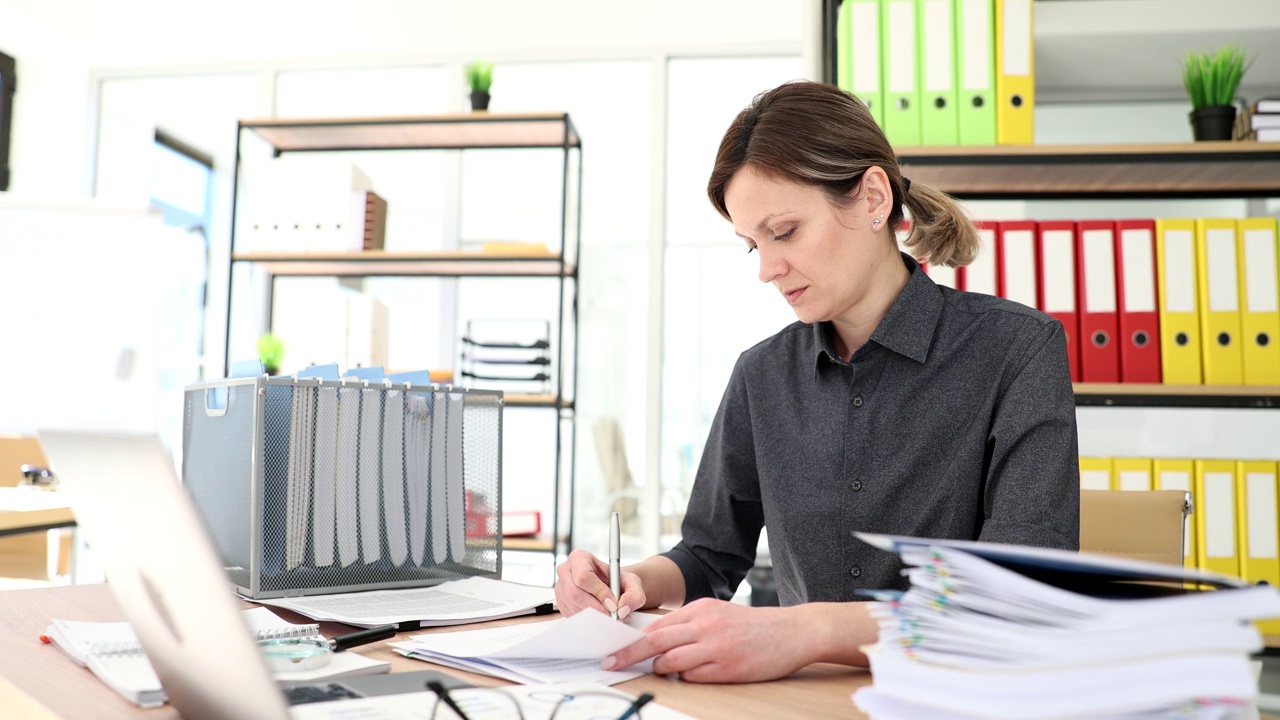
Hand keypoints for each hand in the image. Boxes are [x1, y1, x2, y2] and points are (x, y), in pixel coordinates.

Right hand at [554, 549, 646, 618]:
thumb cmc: (618, 581)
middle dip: (596, 608)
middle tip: (612, 615)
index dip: (599, 592)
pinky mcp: (561, 603)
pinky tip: (599, 615)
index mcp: (579, 558)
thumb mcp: (633, 583)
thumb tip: (622, 609)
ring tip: (610, 615)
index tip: (613, 603)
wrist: (612, 588)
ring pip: (573, 607)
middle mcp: (566, 571)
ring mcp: (561, 588)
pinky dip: (587, 620)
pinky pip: (572, 615)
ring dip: (593, 616)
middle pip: (575, 594)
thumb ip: (634, 594)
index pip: (583, 577)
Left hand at [602, 599, 819, 683]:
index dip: (632, 639)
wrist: (792, 631)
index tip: (614, 649)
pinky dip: (687, 677)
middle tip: (612, 664)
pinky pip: (694, 677)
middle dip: (629, 655)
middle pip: (656, 642)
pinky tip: (694, 674)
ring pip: (672, 661)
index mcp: (701, 609)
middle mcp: (706, 626)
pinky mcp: (728, 668)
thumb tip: (657, 638)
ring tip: (662, 669)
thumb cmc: (753, 624)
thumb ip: (689, 622)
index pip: (657, 625)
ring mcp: (716, 648)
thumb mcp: (718, 612)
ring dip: (661, 668)